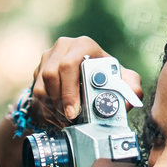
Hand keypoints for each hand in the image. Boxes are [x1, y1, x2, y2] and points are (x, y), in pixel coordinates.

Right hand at [28, 35, 142, 123]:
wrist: (90, 77)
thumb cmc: (108, 78)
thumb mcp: (124, 82)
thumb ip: (131, 88)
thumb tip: (127, 101)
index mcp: (83, 45)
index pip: (69, 64)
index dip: (69, 91)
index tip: (74, 112)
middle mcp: (62, 47)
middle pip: (51, 75)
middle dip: (59, 103)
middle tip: (69, 121)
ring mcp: (47, 58)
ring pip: (40, 87)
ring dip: (52, 109)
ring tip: (66, 121)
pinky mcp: (37, 71)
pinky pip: (35, 94)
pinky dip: (46, 110)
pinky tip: (58, 118)